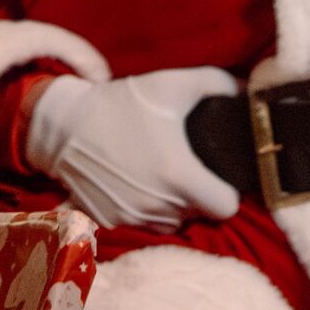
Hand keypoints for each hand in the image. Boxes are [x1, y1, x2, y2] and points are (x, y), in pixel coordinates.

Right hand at [24, 65, 243, 230]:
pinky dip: (146, 211)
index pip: (225, 208)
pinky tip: (140, 185)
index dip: (228, 193)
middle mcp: (157, 204)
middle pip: (198, 214)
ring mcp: (132, 217)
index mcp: (177, 175)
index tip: (220, 178)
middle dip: (199, 195)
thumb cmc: (121, 104)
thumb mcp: (170, 84)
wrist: (64, 124)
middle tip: (189, 168)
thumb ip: (215, 84)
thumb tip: (245, 90)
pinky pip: (143, 225)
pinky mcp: (110, 222)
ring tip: (162, 176)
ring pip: (172, 223)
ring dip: (173, 206)